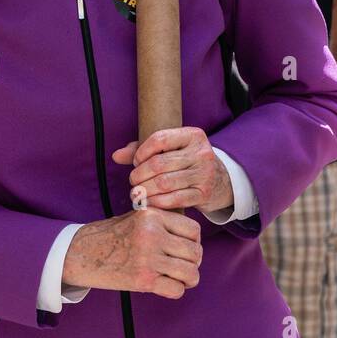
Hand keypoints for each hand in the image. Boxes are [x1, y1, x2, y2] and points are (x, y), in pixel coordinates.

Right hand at [61, 208, 201, 299]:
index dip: (195, 241)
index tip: (187, 248)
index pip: (193, 230)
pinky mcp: (143, 280)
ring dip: (188, 278)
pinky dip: (175, 290)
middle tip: (185, 266)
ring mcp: (148, 258)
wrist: (81, 254)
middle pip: (194, 252)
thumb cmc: (112, 236)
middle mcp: (152, 235)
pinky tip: (166, 286)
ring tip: (180, 278)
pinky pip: (176, 289)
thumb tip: (193, 237)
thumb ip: (163, 222)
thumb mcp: (137, 218)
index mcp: (152, 216)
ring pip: (190, 272)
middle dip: (193, 262)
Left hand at [112, 126, 232, 215]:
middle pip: (159, 164)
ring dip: (145, 190)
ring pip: (165, 183)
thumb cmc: (187, 162)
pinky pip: (175, 199)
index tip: (136, 162)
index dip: (141, 152)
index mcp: (193, 135)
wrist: (220, 181)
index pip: (159, 139)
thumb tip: (116, 155)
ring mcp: (204, 174)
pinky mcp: (204, 193)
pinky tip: (149, 202)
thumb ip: (143, 149)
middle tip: (133, 182)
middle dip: (140, 175)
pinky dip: (157, 202)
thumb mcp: (171, 149)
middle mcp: (201, 152)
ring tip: (137, 193)